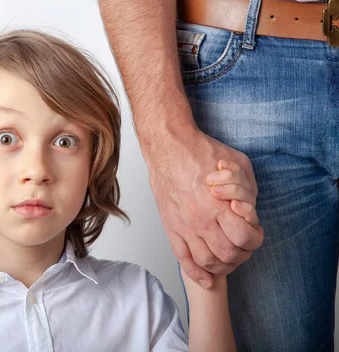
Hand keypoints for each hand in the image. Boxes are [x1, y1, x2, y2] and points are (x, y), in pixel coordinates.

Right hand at [145, 127, 262, 288]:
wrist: (169, 147)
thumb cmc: (201, 152)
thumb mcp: (238, 163)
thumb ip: (249, 188)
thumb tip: (250, 208)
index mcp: (218, 205)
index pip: (244, 237)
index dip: (256, 238)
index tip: (256, 232)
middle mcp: (201, 220)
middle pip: (229, 254)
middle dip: (244, 253)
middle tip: (245, 244)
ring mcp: (184, 226)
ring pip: (208, 261)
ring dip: (223, 266)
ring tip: (229, 257)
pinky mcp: (171, 227)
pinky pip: (183, 259)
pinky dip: (196, 274)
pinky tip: (206, 279)